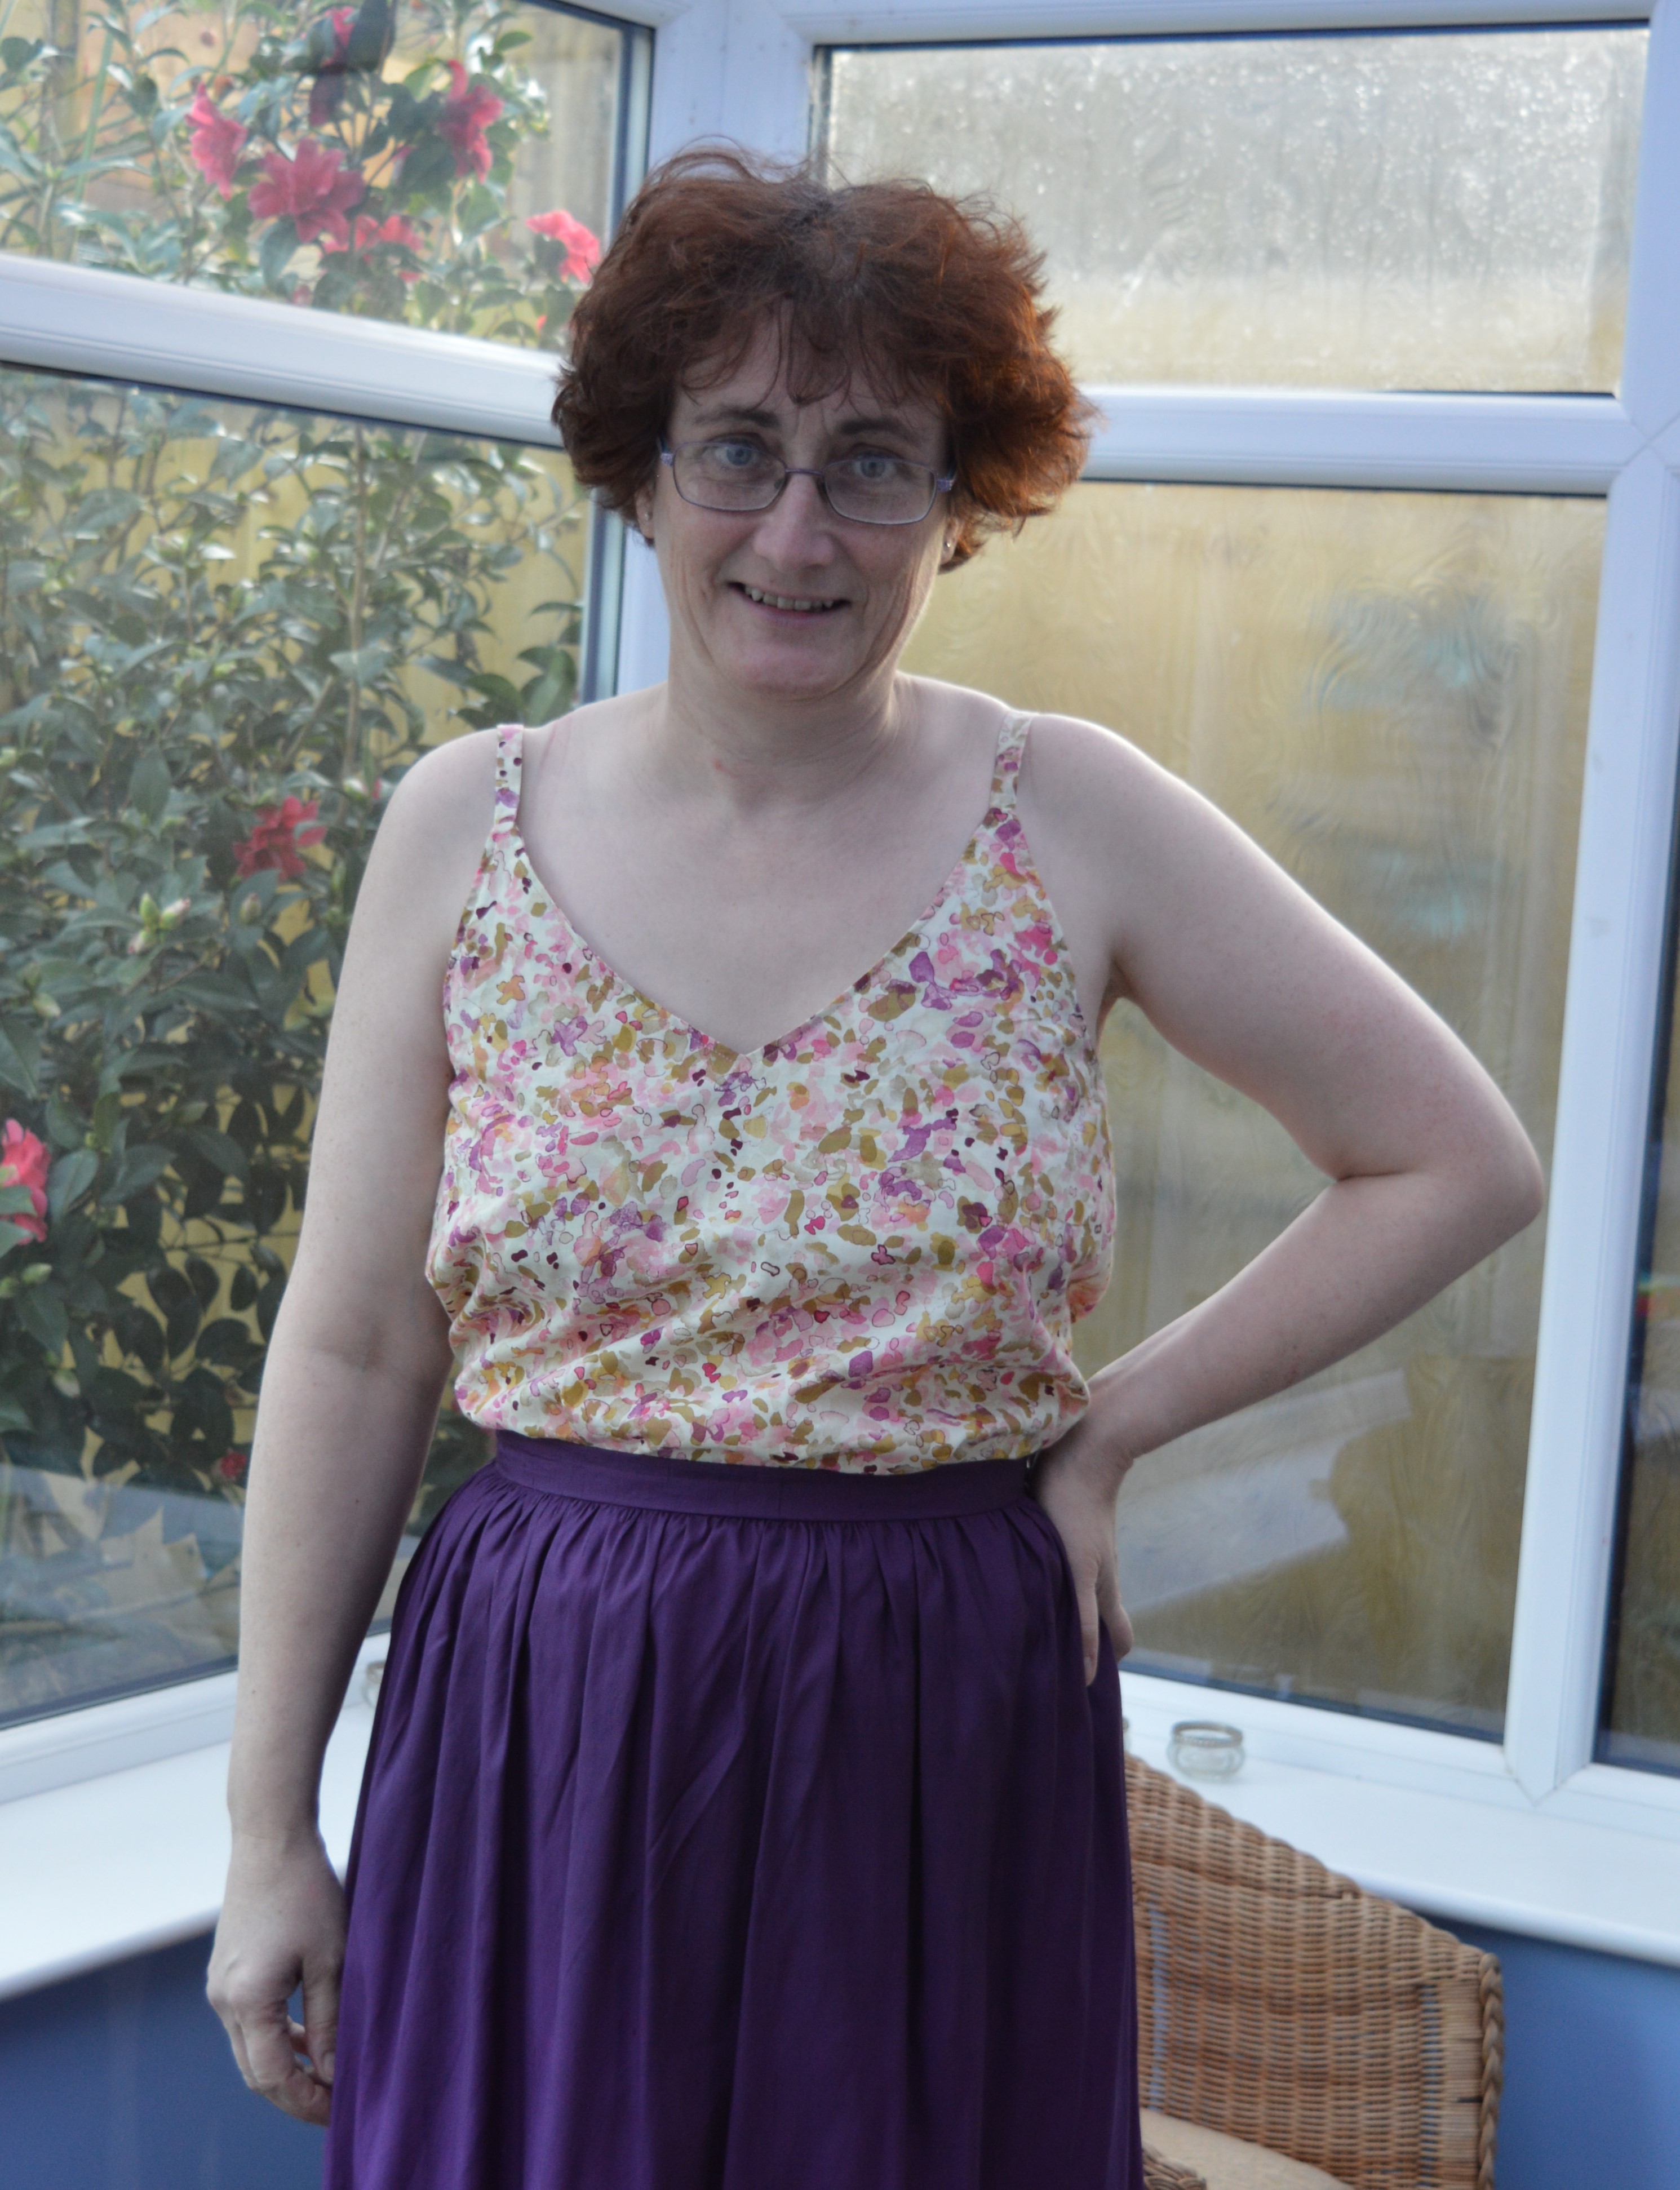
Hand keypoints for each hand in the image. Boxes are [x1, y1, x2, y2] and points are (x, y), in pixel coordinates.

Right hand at [207, 1827, 346, 2124]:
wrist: (271, 1838)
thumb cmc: (307, 1891)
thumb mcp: (331, 1958)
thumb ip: (329, 2021)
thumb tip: (332, 2074)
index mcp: (246, 2000)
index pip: (272, 2077)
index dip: (305, 2101)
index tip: (340, 2111)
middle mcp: (223, 1999)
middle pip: (255, 2071)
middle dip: (295, 2093)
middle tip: (336, 2103)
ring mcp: (220, 1986)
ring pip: (251, 2048)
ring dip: (286, 2066)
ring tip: (328, 2075)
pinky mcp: (227, 1972)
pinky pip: (249, 2021)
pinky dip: (277, 2036)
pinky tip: (308, 2037)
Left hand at [1034, 1419, 1133, 1682]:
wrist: (1080, 1450)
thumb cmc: (1077, 1511)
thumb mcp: (1077, 1572)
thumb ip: (1083, 1623)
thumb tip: (1086, 1678)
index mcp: (1104, 1591)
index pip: (1119, 1639)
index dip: (1108, 1663)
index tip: (1081, 1687)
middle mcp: (1094, 1575)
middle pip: (1095, 1618)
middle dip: (1078, 1642)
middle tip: (1043, 1661)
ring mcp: (1078, 1552)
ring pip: (1072, 1593)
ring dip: (1052, 1611)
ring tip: (1019, 1630)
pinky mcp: (1059, 1531)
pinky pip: (1050, 1568)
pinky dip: (1038, 1581)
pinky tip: (1010, 1583)